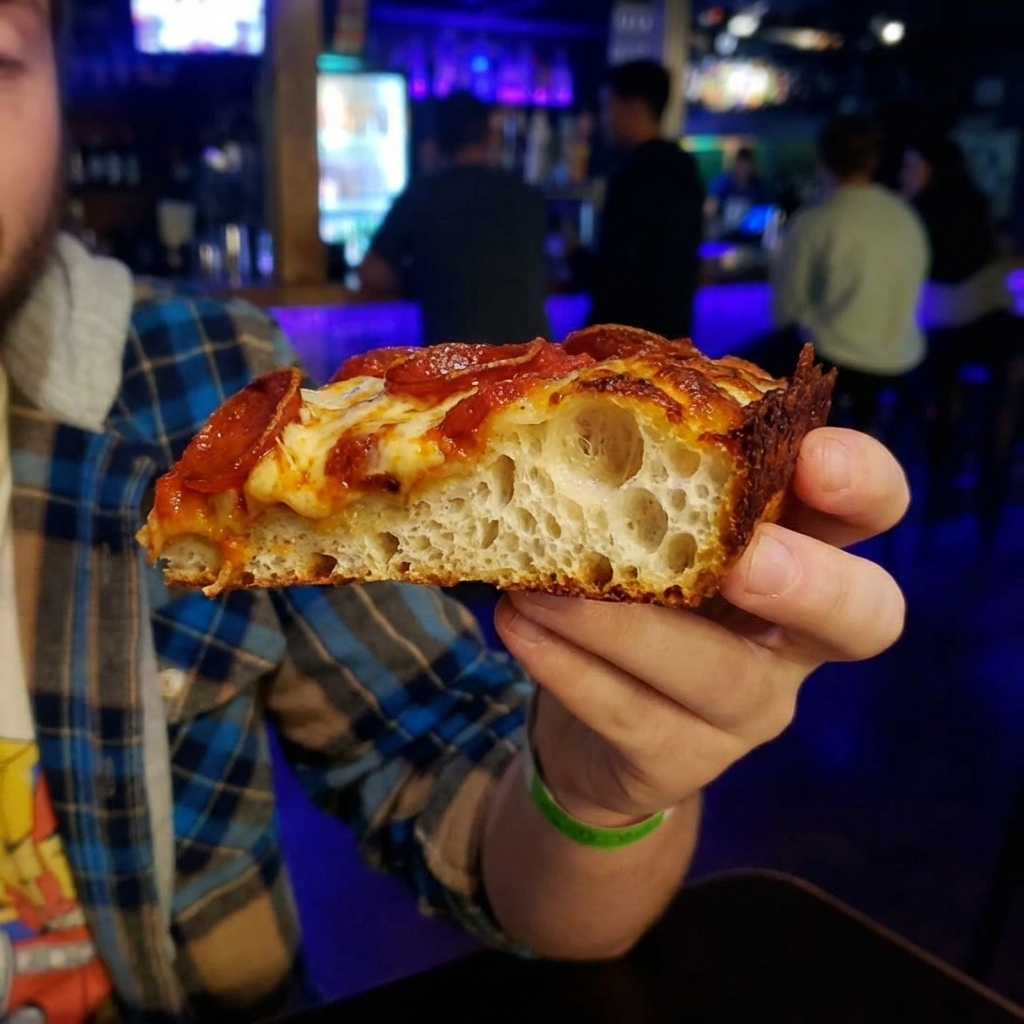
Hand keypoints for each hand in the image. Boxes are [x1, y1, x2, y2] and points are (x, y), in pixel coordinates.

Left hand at [494, 428, 908, 827]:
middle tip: (741, 561)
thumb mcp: (643, 525)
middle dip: (809, 583)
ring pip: (722, 675)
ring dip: (629, 627)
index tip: (813, 457)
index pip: (870, 510)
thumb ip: (636, 476)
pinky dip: (569, 667)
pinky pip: (634, 717)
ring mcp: (750, 707)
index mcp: (799, 547)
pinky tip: (518, 625)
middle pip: (863, 615)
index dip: (861, 483)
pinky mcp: (684, 759)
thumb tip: (563, 397)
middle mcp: (794, 634)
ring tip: (539, 587)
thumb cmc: (628, 592)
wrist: (591, 728)